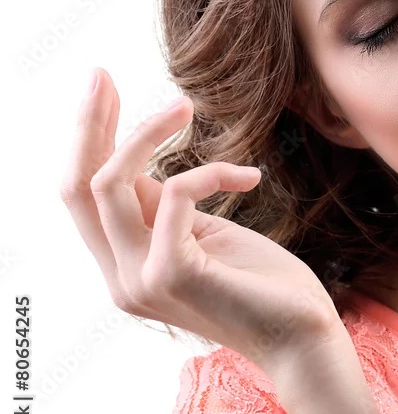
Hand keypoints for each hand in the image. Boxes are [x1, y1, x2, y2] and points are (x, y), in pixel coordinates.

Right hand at [59, 68, 346, 373]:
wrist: (304, 340)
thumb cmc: (264, 286)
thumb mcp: (206, 237)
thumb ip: (164, 211)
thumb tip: (139, 166)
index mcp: (124, 268)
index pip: (83, 197)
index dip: (88, 139)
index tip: (104, 90)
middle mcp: (120, 278)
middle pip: (76, 186)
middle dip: (88, 123)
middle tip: (101, 73)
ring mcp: (141, 280)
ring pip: (110, 183)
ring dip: (147, 132)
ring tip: (185, 106)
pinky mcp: (173, 273)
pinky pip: (174, 193)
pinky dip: (210, 172)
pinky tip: (249, 176)